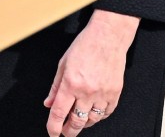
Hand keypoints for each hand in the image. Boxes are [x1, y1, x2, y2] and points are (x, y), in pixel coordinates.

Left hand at [43, 10, 137, 134]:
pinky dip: (99, 116)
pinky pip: (106, 113)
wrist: (108, 37)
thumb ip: (55, 87)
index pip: (59, 112)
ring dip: (84, 124)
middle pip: (77, 121)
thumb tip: (49, 103)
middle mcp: (87, 91)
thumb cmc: (85, 46)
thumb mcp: (63, 64)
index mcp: (71, 83)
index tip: (53, 133)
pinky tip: (93, 114)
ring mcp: (103, 93)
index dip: (54, 126)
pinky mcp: (115, 93)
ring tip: (78, 122)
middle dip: (69, 131)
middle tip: (65, 133)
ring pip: (92, 120)